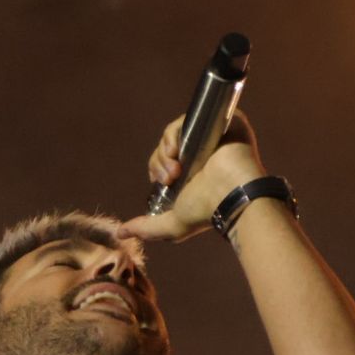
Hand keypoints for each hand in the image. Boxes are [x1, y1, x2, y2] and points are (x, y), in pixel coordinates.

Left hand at [117, 109, 266, 242]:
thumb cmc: (206, 209)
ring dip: (165, 151)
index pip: (164, 161)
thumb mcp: (172, 225)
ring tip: (175, 168)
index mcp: (192, 173)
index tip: (160, 181)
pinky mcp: (219, 122)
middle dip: (159, 163)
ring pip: (174, 134)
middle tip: (169, 178)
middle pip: (166, 148)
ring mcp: (211, 136)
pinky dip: (175, 135)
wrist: (232, 194)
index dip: (156, 168)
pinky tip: (178, 151)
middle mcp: (202, 154)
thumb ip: (146, 229)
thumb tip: (122, 233)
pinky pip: (186, 120)